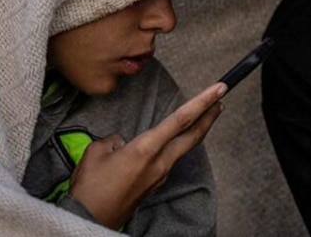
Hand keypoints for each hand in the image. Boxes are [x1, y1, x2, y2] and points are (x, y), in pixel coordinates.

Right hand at [68, 82, 225, 228]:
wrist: (89, 220)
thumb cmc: (90, 188)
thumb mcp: (95, 153)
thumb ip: (113, 140)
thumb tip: (122, 142)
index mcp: (146, 149)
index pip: (181, 120)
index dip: (202, 102)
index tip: (219, 89)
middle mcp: (159, 162)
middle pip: (192, 136)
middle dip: (209, 115)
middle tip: (221, 98)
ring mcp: (160, 176)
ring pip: (183, 148)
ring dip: (195, 130)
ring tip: (203, 115)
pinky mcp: (154, 185)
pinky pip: (169, 160)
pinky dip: (176, 146)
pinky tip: (169, 141)